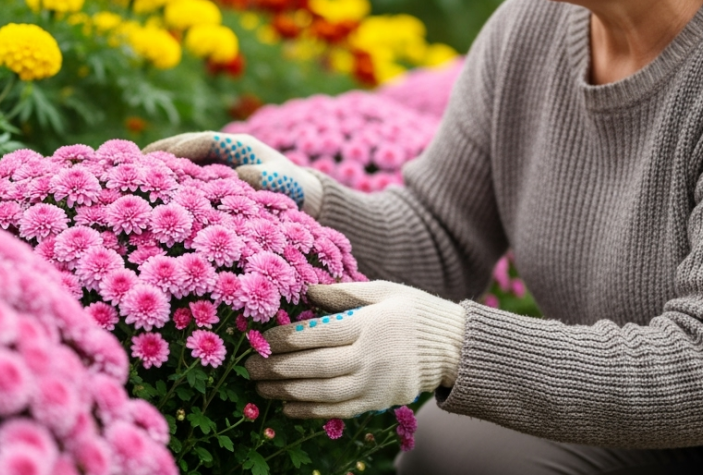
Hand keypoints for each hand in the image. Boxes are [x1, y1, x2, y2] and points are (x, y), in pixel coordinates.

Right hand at [143, 131, 323, 214]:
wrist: (301, 194)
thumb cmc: (292, 189)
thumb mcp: (284, 184)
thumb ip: (265, 179)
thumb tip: (242, 177)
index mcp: (241, 146)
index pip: (207, 141)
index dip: (185, 147)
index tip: (163, 158)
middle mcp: (226, 149)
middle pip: (189, 144)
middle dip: (163, 153)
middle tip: (135, 163)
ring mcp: (219, 160)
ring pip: (185, 156)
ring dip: (162, 162)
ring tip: (134, 172)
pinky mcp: (214, 174)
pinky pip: (189, 171)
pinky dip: (170, 176)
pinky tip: (152, 188)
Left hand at [245, 280, 466, 418]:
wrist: (454, 346)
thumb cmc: (414, 311)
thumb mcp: (382, 290)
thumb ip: (342, 293)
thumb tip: (307, 291)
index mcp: (367, 324)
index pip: (315, 334)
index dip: (283, 339)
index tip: (260, 339)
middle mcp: (368, 356)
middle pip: (313, 366)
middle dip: (276, 368)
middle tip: (249, 368)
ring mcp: (374, 382)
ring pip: (321, 392)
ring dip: (286, 392)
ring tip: (261, 388)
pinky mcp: (378, 401)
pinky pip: (338, 410)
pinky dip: (310, 412)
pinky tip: (289, 407)